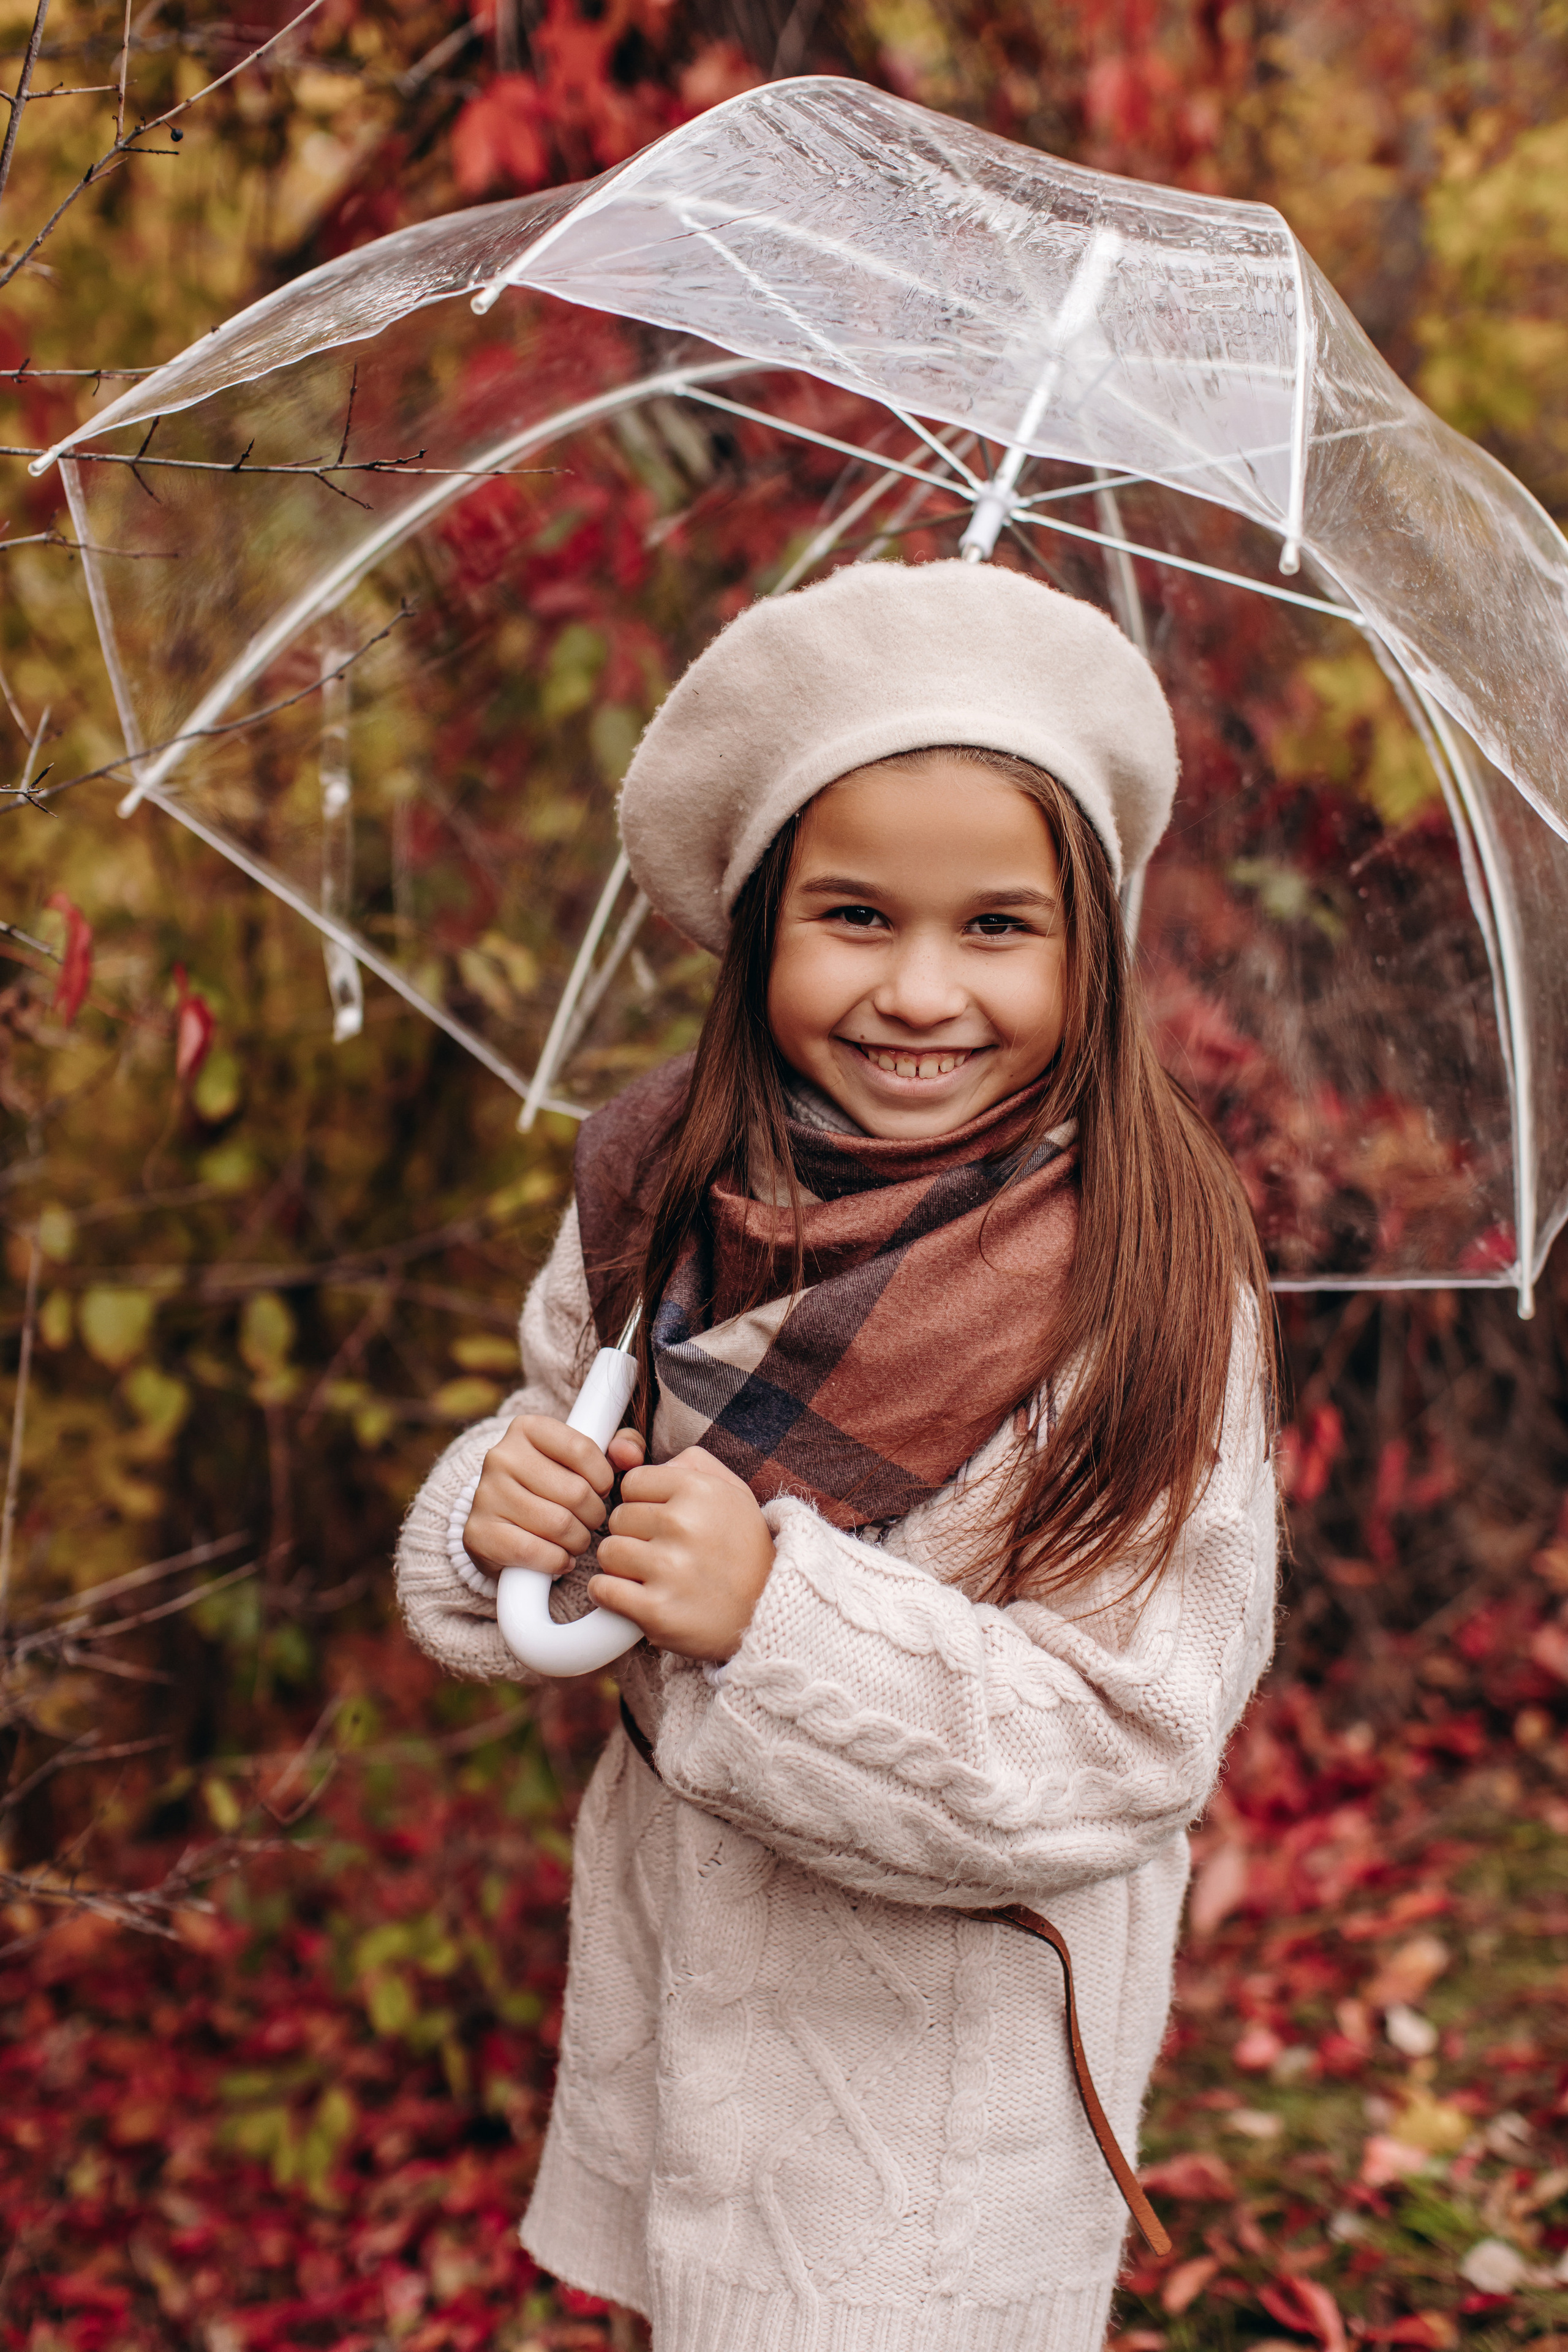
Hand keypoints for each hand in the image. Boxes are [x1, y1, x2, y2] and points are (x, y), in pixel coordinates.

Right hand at [464, 1414, 646, 1578]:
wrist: (499, 1522)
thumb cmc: (552, 1485)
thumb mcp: (584, 1458)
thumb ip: (619, 1448)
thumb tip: (630, 1454)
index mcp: (526, 1428)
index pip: (582, 1450)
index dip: (604, 1477)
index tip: (601, 1489)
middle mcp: (500, 1456)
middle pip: (575, 1492)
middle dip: (594, 1514)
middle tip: (589, 1521)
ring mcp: (486, 1495)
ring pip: (559, 1525)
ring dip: (578, 1541)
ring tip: (576, 1539)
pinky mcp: (479, 1533)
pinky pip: (535, 1552)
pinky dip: (557, 1561)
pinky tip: (560, 1558)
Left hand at [590, 1447, 773, 1662]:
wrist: (769, 1610)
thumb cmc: (740, 1546)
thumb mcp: (728, 1488)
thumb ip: (683, 1461)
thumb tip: (622, 1450)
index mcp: (699, 1489)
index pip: (632, 1483)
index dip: (645, 1503)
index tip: (664, 1521)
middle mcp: (684, 1524)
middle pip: (617, 1518)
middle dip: (634, 1534)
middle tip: (664, 1551)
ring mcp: (670, 1569)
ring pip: (608, 1553)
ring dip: (623, 1566)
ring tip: (652, 1574)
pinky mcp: (657, 1611)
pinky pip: (602, 1590)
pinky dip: (611, 1595)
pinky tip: (635, 1596)